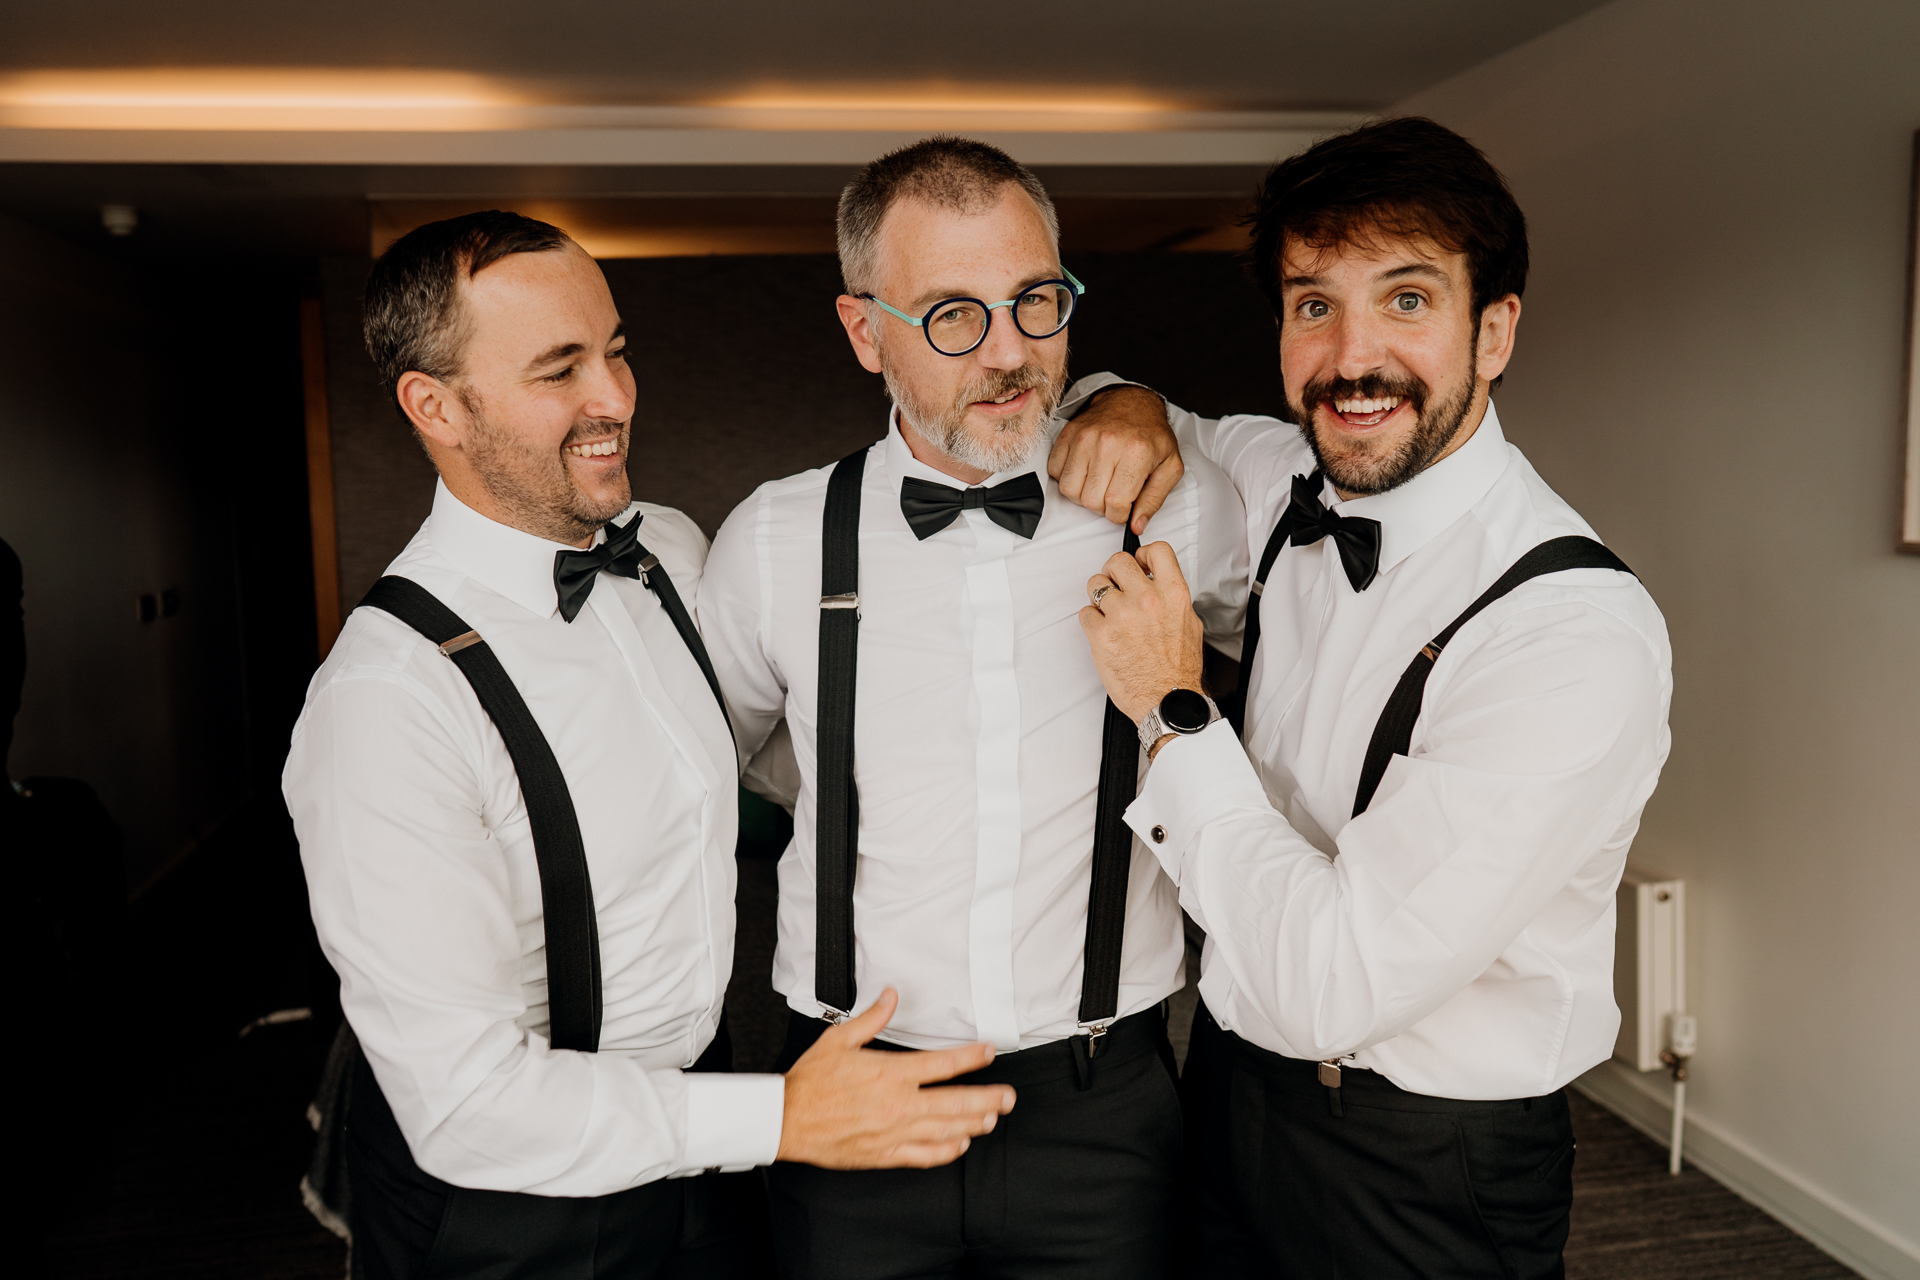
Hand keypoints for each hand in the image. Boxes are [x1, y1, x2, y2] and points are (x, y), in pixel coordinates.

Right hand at [776, 987, 1015, 1168]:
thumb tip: (892, 995)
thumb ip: (872, 1018)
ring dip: (974, 1124)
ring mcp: (895, 1132)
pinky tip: (960, 1144)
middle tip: (1009, 1097)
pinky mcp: (886, 1154)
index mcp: (891, 1073)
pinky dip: (947, 1151)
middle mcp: (899, 1104)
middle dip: (989, 1099)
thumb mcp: (840, 1039)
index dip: (972, 1057)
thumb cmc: (812, 1081)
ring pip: (947, 1131)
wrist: (788, 1120)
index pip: (943, 1064)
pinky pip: (925, 1156)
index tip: (990, 1052)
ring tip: (993, 1118)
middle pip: (957, 1103)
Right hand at [1048, 386, 1181, 534]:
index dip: (1120, 515)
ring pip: (1070, 490)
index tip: (1124, 509)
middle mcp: (1107, 443)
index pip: (1116, 503)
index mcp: (1136, 452)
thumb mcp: (1170, 467)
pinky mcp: (1068, 434)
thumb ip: (1155, 499)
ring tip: (1099, 484)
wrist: (1132, 401)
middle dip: (1103, 507)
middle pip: (1091, 500)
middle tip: (1113, 495)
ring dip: (1083, 495)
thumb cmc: (1152, 435)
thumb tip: (1137, 525)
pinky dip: (1068, 478)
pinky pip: (1056, 472)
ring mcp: (1084, 437)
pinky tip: (1086, 471)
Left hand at [1080, 541, 1205, 723]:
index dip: (1143, 553)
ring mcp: (1121, 615)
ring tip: (1109, 612)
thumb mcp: (1190, 624)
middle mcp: (1146, 600)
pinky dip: (1091, 621)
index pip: (1157, 550)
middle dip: (1114, 572)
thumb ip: (1172, 598)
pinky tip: (1104, 632)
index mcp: (1173, 594)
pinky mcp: (1101, 634)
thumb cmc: (1178, 670)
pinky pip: (1085, 613)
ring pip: (1095, 584)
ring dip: (1099, 597)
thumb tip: (1160, 585)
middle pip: (1117, 561)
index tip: (1140, 562)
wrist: (1166, 699)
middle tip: (1116, 585)